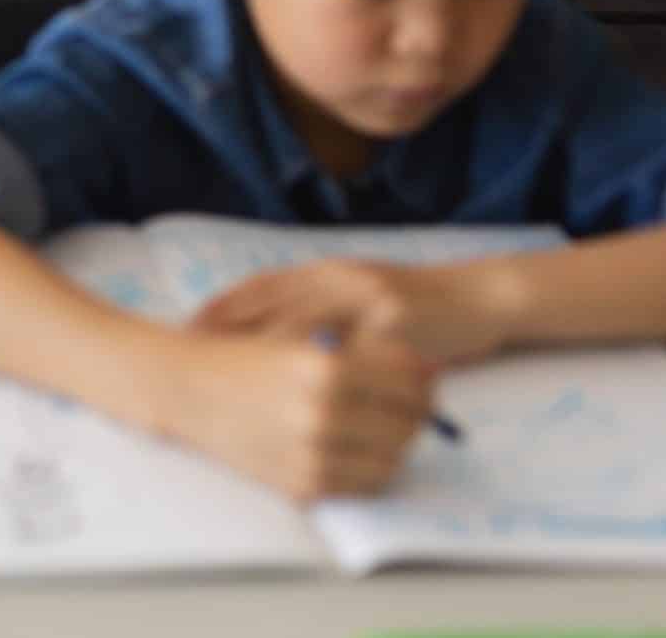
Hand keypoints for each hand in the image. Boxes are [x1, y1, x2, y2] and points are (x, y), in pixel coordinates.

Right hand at [161, 329, 436, 501]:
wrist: (184, 388)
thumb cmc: (243, 357)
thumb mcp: (304, 341)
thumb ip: (367, 358)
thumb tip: (427, 374)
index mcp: (328, 369)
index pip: (411, 384)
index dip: (423, 381)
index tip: (420, 379)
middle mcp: (324, 415)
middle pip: (408, 425)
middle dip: (413, 415)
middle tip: (401, 407)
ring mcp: (313, 455)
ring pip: (392, 461)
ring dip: (393, 446)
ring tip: (373, 429)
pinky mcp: (303, 485)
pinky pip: (363, 486)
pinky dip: (367, 470)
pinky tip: (349, 449)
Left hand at [195, 259, 513, 366]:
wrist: (480, 298)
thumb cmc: (412, 302)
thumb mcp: (356, 290)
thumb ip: (315, 302)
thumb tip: (261, 324)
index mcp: (325, 270)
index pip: (260, 287)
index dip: (221, 308)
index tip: (185, 329)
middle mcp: (339, 279)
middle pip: (269, 304)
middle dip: (228, 332)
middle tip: (191, 357)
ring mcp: (367, 300)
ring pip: (302, 327)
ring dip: (263, 354)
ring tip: (231, 379)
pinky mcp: (396, 325)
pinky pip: (351, 354)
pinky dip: (321, 375)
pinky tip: (298, 396)